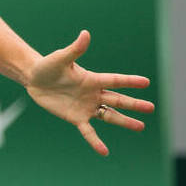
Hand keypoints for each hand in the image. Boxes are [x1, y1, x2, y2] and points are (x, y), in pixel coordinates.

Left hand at [24, 30, 154, 155]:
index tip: (146, 82)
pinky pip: (88, 131)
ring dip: (124, 121)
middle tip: (151, 108)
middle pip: (117, 100)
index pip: (114, 81)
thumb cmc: (48, 66)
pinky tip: (104, 151)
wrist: (35, 79)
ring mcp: (86, 107)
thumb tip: (85, 34)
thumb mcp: (60, 58)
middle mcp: (93, 94)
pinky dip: (95, 141)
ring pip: (109, 115)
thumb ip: (75, 49)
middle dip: (133, 104)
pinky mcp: (75, 118)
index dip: (129, 82)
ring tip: (140, 127)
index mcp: (92, 79)